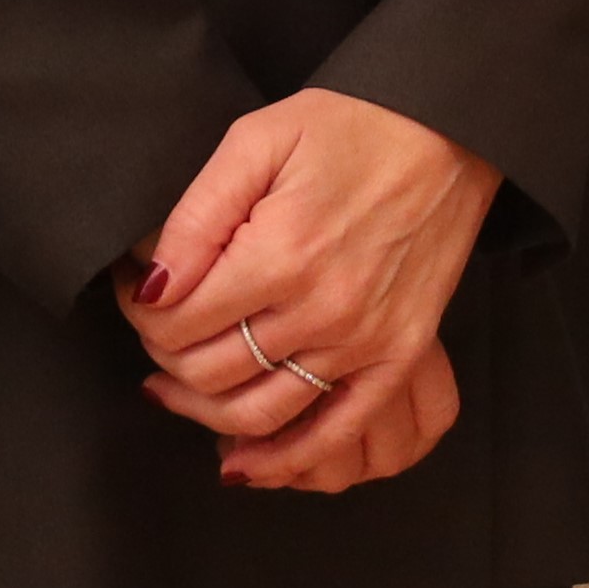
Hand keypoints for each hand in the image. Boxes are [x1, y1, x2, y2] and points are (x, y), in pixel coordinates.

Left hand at [122, 90, 501, 494]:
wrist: (451, 128)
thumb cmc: (352, 126)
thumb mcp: (257, 141)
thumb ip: (195, 216)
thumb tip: (151, 286)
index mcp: (280, 254)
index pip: (176, 322)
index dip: (140, 310)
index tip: (137, 289)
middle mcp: (321, 309)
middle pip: (208, 372)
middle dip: (166, 354)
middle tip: (160, 325)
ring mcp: (363, 340)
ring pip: (257, 411)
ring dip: (204, 409)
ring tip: (179, 385)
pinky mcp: (399, 354)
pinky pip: (335, 430)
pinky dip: (284, 458)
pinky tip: (242, 461)